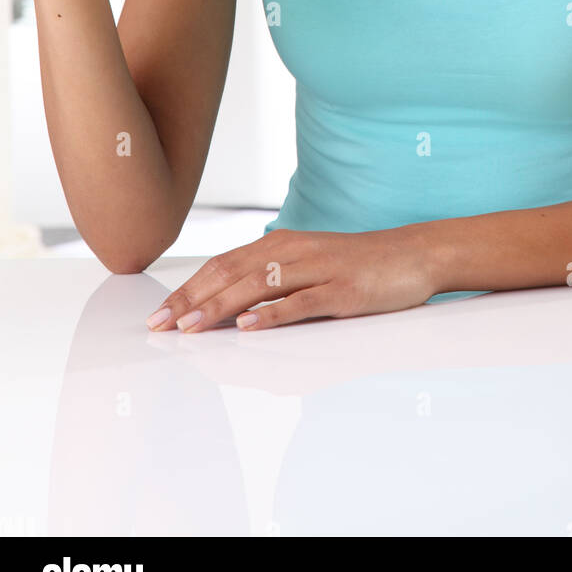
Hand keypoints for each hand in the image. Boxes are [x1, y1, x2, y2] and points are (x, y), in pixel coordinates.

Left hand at [144, 225, 437, 331]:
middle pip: (231, 273)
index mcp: (281, 244)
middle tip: (160, 325)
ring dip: (221, 307)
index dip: (187, 289)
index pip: (222, 265)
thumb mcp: (308, 267)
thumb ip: (272, 283)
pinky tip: (249, 326)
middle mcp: (294, 251)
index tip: (159, 314)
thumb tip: (228, 313)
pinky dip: (272, 314)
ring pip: (259, 285)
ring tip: (191, 327)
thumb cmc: (358, 264)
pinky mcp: (342, 290)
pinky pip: (302, 302)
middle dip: (191, 300)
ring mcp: (318, 269)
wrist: (413, 253)